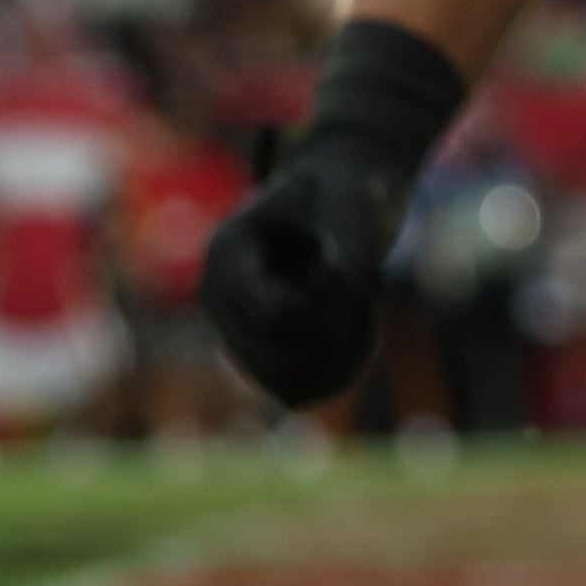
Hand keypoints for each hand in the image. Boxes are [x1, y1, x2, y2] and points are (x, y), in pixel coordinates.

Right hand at [197, 131, 410, 407]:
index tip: (341, 267)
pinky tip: (362, 329)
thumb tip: (352, 281)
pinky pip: (304, 392)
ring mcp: (237, 337)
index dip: (324, 303)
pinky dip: (345, 369)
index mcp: (226, 253)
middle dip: (340, 327)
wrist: (331, 207)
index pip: (272, 315)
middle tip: (365, 285)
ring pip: (294, 385)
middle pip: (284, 356)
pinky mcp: (264, 363)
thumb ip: (351, 236)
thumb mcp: (350, 195)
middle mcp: (220, 304)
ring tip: (364, 304)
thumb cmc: (340, 193)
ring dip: (345, 353)